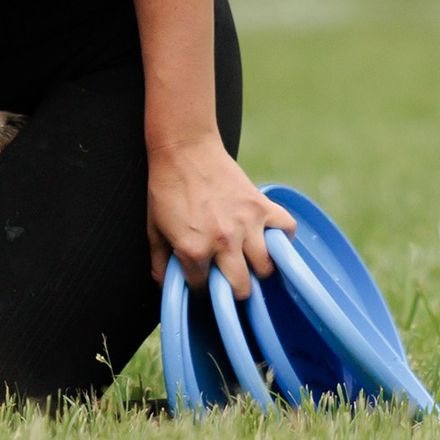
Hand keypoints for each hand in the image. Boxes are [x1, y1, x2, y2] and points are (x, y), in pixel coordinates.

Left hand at [146, 136, 295, 297]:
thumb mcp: (153, 229)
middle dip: (234, 290)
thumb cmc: (165, 188)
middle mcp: (223, 241)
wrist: (184, 149)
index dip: (201, 288)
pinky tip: (268, 237)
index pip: (205, 290)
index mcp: (193, 250)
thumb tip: (167, 289)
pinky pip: (286, 231)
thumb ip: (160, 264)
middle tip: (228, 279)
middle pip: (243, 289)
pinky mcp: (262, 206)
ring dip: (257, 269)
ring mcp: (247, 224)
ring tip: (247, 261)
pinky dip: (282, 237)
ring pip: (267, 268)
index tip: (201, 282)